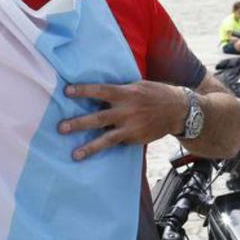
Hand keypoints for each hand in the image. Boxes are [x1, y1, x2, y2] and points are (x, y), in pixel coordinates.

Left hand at [59, 81, 187, 160]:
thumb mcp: (137, 85)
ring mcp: (131, 127)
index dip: (84, 91)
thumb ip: (119, 90)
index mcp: (126, 93)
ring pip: (107, 139)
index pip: (101, 91)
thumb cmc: (154, 94)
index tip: (66, 91)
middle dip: (79, 123)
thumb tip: (96, 92)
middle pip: (99, 118)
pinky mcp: (135, 139)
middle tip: (61, 127)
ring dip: (89, 147)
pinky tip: (91, 153)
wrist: (178, 110)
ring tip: (74, 154)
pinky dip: (104, 148)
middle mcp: (127, 110)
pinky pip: (117, 144)